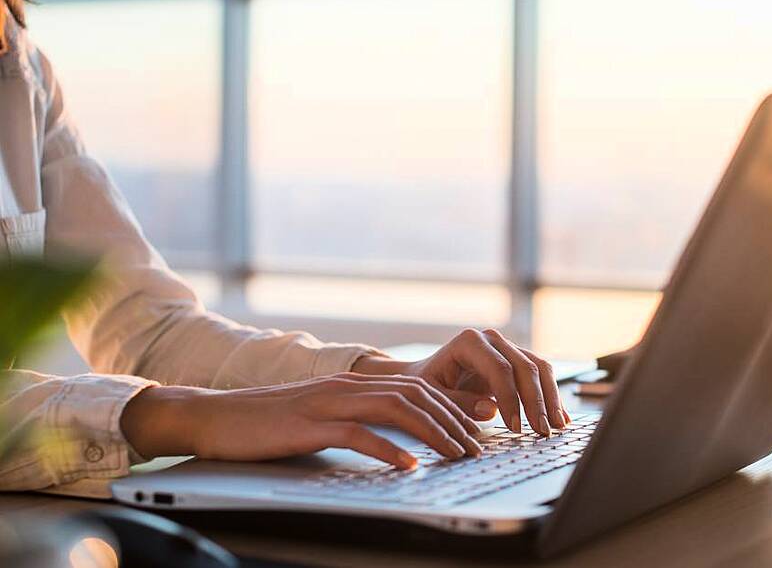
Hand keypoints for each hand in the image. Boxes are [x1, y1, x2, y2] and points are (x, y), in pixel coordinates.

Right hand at [120, 373, 482, 469]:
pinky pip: (357, 434)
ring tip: (457, 454)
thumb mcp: (322, 416)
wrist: (214, 416)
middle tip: (478, 447)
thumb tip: (398, 439)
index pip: (417, 387)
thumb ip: (359, 419)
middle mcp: (346, 386)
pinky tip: (409, 466)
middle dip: (453, 420)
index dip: (452, 406)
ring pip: (396, 410)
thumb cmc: (269, 423)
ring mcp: (328, 403)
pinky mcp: (308, 425)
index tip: (479, 428)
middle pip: (416, 395)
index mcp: (353, 383)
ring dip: (433, 433)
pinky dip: (388, 450)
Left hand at [357, 329, 569, 435]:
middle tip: (542, 432)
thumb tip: (492, 410)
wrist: (426, 376)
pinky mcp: (517, 361)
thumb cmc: (426, 386)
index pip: (500, 369)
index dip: (511, 398)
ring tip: (557, 427)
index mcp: (470, 342)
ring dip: (551, 399)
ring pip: (540, 368)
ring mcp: (508, 348)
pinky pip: (541, 375)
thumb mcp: (432, 396)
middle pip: (525, 367)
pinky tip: (561, 418)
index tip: (515, 428)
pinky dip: (552, 396)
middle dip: (536, 402)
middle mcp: (493, 339)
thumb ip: (458, 403)